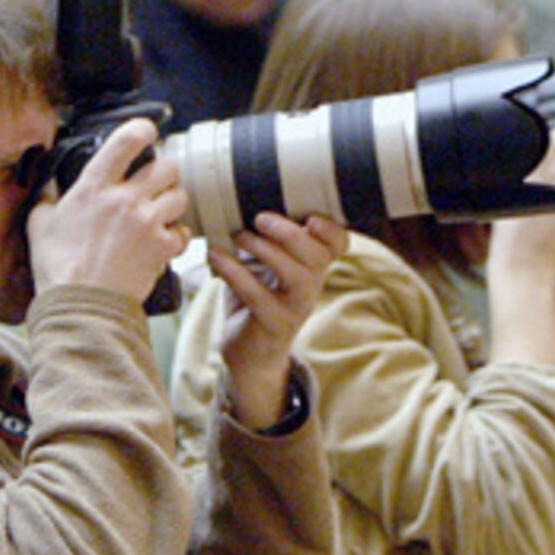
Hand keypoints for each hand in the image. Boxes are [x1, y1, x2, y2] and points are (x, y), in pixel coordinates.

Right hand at [27, 118, 189, 304]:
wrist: (81, 305)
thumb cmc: (58, 268)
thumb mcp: (40, 224)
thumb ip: (47, 198)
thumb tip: (48, 184)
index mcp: (94, 187)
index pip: (126, 140)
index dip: (143, 129)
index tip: (146, 132)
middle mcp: (124, 198)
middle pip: (167, 166)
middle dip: (164, 174)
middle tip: (155, 184)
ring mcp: (147, 222)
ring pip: (180, 196)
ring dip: (173, 204)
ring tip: (160, 215)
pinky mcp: (162, 247)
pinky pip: (184, 233)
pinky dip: (177, 237)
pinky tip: (162, 243)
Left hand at [209, 213, 348, 430]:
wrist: (249, 356)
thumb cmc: (254, 302)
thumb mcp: (263, 267)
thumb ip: (263, 239)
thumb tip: (236, 198)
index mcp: (312, 267)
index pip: (339, 245)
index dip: (332, 229)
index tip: (310, 216)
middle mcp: (311, 287)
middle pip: (318, 256)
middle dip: (290, 233)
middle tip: (260, 219)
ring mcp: (295, 308)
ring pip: (297, 276)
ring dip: (264, 250)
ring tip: (238, 237)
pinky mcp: (273, 325)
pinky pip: (258, 295)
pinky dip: (234, 272)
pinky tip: (215, 256)